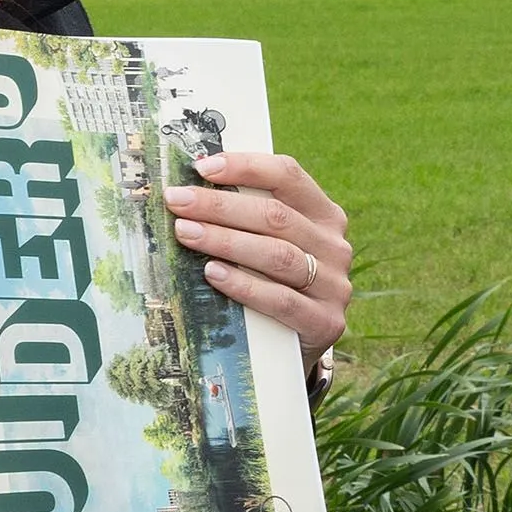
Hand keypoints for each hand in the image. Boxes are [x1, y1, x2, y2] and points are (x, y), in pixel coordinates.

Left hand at [165, 150, 352, 366]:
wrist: (297, 344)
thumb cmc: (275, 282)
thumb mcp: (272, 243)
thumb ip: (249, 217)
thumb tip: (192, 188)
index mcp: (324, 215)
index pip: (288, 176)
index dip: (246, 167)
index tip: (203, 167)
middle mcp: (334, 246)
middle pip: (276, 216)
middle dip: (220, 206)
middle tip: (177, 202)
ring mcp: (333, 285)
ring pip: (277, 255)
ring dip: (225, 241)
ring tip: (185, 233)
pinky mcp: (325, 322)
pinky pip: (280, 299)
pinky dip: (243, 285)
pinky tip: (212, 274)